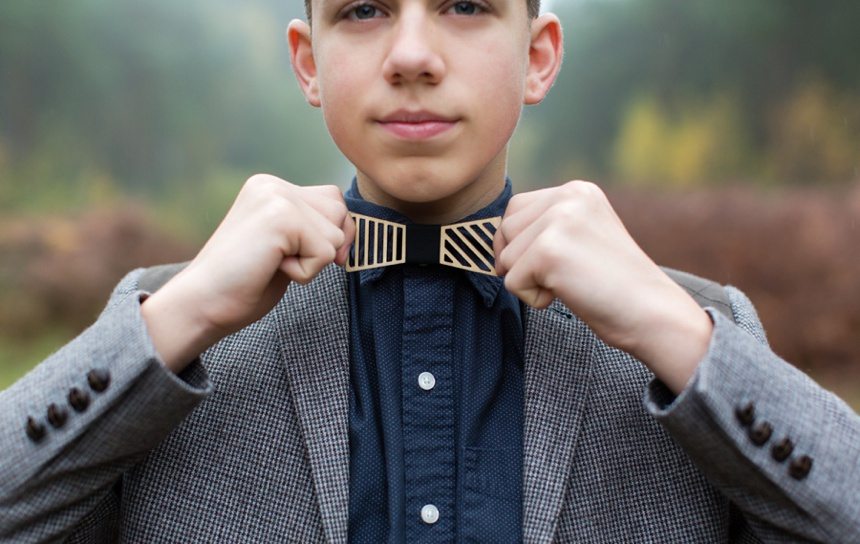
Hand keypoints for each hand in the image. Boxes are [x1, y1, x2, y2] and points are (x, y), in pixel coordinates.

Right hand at [141, 174, 353, 370]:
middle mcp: (272, 184)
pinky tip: (271, 270)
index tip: (291, 256)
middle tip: (280, 261)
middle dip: (324, 246)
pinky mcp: (281, 217)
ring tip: (274, 264)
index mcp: (270, 187)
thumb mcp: (285, 246)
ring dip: (313, 262)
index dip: (327, 235)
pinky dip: (305, 273)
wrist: (201, 303)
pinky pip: (326, 252)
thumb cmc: (243, 283)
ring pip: (336, 234)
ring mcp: (276, 197)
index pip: (332, 200)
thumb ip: (311, 228)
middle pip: (340, 211)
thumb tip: (352, 229)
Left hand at [494, 180, 712, 392]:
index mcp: (577, 190)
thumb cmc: (614, 285)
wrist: (652, 313)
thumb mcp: (582, 237)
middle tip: (565, 275)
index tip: (554, 263)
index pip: (516, 209)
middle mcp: (568, 196)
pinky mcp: (549, 251)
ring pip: (504, 258)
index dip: (521, 243)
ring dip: (529, 281)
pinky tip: (570, 293)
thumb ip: (547, 225)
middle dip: (521, 261)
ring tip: (571, 282)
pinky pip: (511, 282)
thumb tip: (496, 239)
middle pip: (505, 231)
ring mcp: (558, 221)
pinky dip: (534, 299)